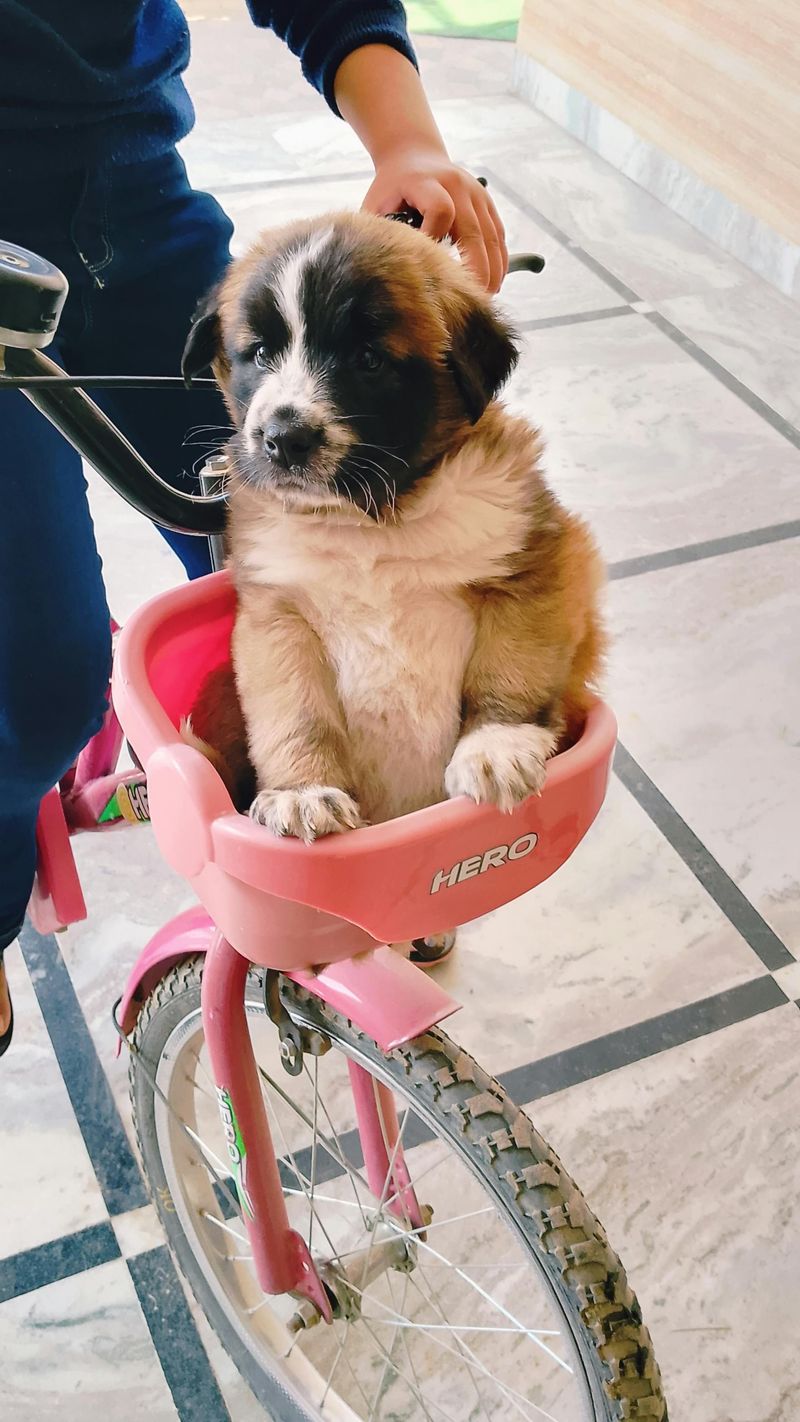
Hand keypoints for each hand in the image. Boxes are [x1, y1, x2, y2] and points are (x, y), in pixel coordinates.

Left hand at [363, 146, 507, 293]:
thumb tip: (388, 277)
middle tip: (469, 301)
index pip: (440, 210)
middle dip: (474, 272)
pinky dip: (499, 263)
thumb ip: (383, 235)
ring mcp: (477, 194)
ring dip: (491, 272)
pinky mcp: (488, 204)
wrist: (414, 156)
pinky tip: (494, 284)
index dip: (435, 241)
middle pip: (473, 232)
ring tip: (485, 299)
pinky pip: (499, 237)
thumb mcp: (377, 206)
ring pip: (491, 238)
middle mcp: (457, 185)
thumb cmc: (392, 189)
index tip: (427, 267)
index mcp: (426, 181)